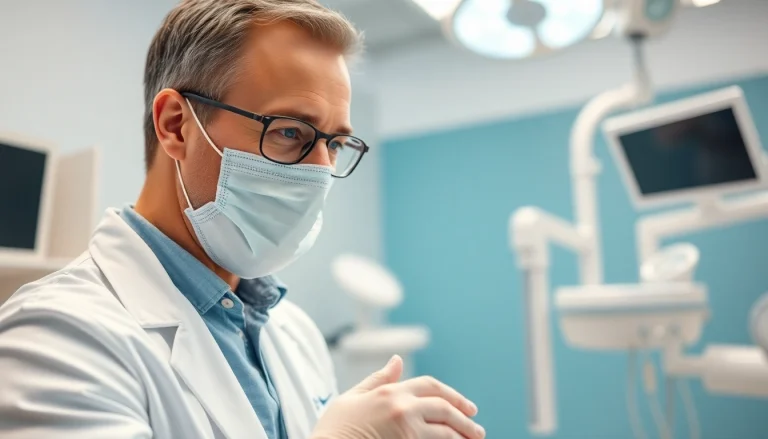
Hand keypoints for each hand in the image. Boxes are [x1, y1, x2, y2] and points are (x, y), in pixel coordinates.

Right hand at [311, 356, 484, 438]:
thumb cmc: (333, 430)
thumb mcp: (352, 398)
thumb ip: (379, 379)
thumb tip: (396, 360)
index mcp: (390, 392)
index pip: (431, 386)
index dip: (453, 396)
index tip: (468, 407)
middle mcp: (402, 408)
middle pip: (445, 409)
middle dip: (465, 419)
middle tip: (478, 430)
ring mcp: (406, 431)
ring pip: (445, 432)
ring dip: (462, 437)